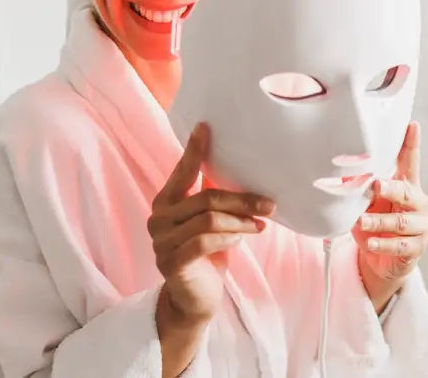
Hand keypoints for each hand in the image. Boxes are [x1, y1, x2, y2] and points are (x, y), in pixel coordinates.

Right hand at [147, 123, 275, 326]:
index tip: (206, 127)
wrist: (192, 300)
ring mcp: (162, 242)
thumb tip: (241, 165)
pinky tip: (243, 238)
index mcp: (166, 202)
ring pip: (209, 220)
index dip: (194, 150)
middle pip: (205, 198)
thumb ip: (213, 196)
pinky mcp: (172, 263)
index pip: (182, 171)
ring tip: (260, 223)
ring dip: (240, 221)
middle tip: (268, 202)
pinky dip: (229, 237)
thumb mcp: (209, 221)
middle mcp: (159, 218)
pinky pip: (205, 242)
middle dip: (241, 199)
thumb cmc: (205, 254)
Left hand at [353, 121, 427, 310]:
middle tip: (376, 185)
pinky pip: (400, 245)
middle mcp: (417, 202)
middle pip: (407, 192)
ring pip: (401, 221)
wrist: (380, 260)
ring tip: (362, 221)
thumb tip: (338, 167)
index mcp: (406, 185)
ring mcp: (421, 226)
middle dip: (391, 188)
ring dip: (379, 221)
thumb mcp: (363, 203)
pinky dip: (382, 243)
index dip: (412, 143)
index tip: (412, 125)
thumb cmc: (374, 224)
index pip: (410, 162)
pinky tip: (370, 243)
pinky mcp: (417, 247)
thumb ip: (357, 186)